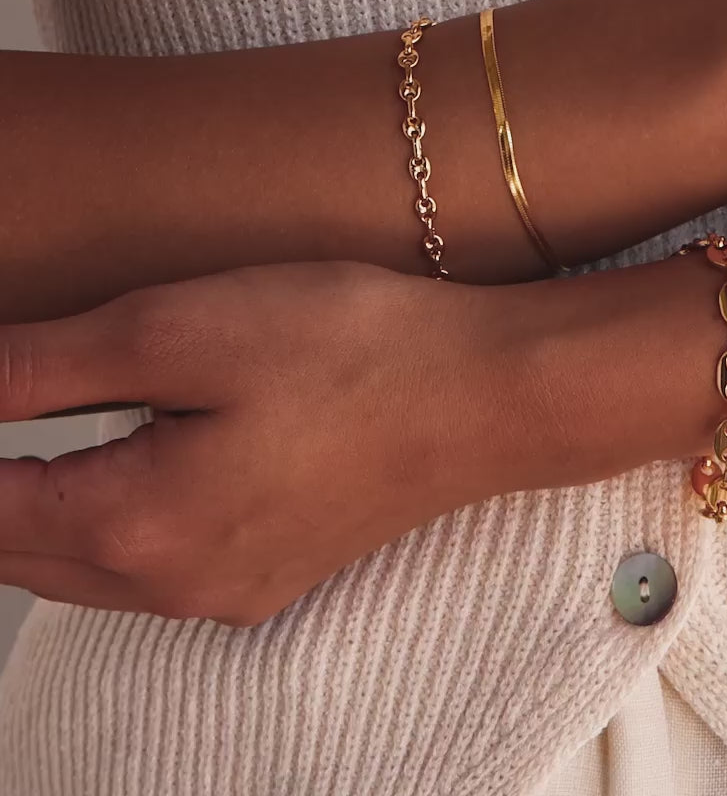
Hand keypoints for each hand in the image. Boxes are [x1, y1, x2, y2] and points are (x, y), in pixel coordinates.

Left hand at [0, 262, 526, 625]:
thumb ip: (39, 367)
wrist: (484, 396)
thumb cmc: (351, 353)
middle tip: (2, 411)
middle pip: (21, 553)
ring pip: (84, 571)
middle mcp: (174, 584)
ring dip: (38, 518)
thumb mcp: (180, 331)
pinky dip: (107, 532)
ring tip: (29, 451)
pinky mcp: (273, 573)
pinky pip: (151, 574)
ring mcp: (230, 590)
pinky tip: (132, 478)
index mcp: (136, 527)